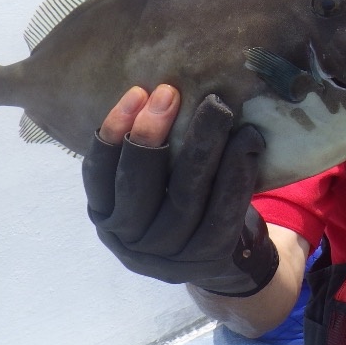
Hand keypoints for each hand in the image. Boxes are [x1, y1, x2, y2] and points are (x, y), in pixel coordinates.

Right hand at [82, 85, 278, 295]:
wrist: (225, 258)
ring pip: (184, 196)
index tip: (136, 92)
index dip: (112, 133)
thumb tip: (160, 86)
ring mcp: (170, 255)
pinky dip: (236, 173)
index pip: (97, 175)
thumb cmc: (183, 200)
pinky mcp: (210, 257)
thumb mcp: (154, 182)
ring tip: (218, 107)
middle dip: (152, 134)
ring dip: (202, 146)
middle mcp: (131, 241)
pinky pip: (223, 212)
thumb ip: (149, 148)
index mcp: (107, 215)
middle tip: (170, 92)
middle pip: (138, 185)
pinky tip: (247, 141)